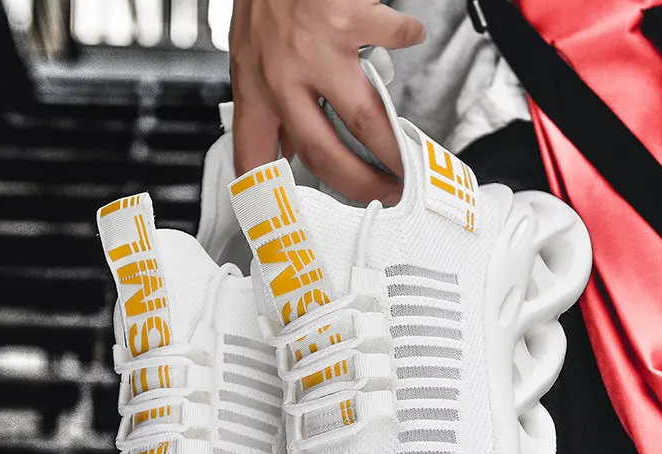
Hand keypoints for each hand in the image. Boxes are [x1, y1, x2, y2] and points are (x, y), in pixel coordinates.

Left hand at [230, 0, 424, 204]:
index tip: (292, 224)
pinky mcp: (349, 20)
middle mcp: (283, 79)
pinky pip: (390, 39)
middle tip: (385, 196)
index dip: (271, 195)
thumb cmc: (265, 0)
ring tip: (412, 164)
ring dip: (395, 148)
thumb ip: (272, 104)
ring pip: (366, 119)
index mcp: (255, 91)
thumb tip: (292, 150)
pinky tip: (410, 40)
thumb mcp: (250, 58)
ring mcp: (317, 52)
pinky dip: (405, 40)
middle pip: (326, 154)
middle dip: (361, 184)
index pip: (256, 157)